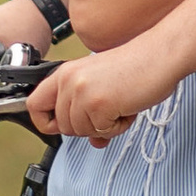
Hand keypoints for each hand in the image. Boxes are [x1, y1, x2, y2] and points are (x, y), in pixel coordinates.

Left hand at [28, 45, 170, 148]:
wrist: (160, 54)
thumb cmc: (137, 66)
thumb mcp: (102, 85)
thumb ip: (88, 110)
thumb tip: (93, 140)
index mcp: (65, 73)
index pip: (35, 105)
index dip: (47, 122)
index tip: (61, 126)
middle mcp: (68, 81)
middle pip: (63, 126)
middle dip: (87, 127)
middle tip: (108, 111)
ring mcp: (82, 92)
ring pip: (82, 132)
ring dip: (105, 126)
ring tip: (120, 105)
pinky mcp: (98, 104)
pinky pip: (102, 132)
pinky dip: (118, 126)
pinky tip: (127, 108)